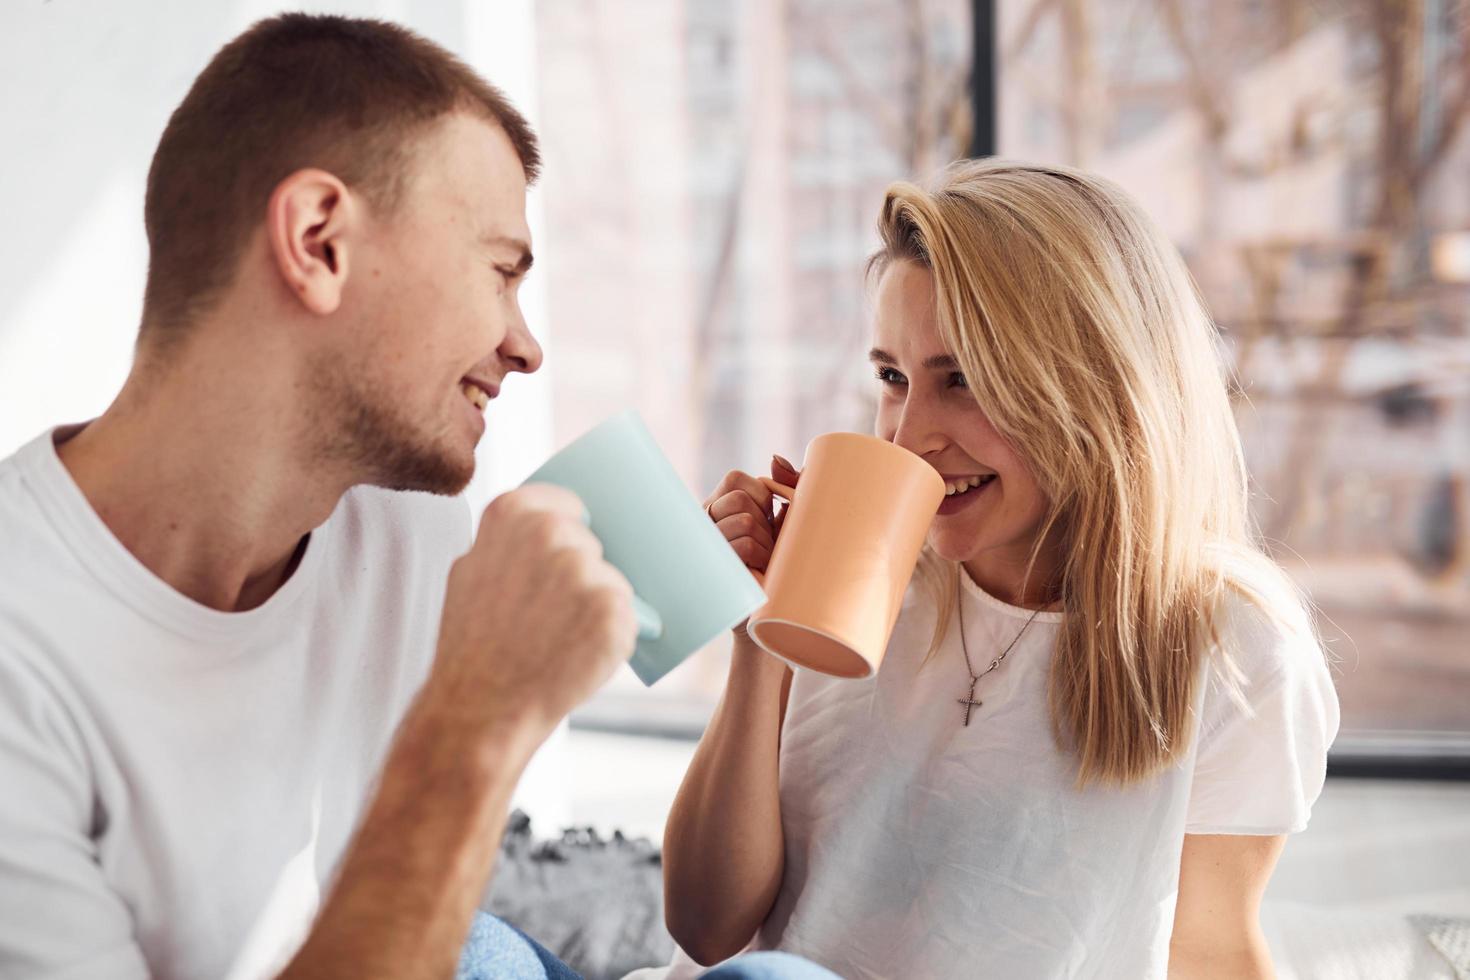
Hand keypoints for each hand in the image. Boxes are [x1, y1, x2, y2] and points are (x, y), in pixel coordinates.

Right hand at [427, 484, 637, 744]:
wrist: (480, 706)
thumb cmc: (474, 646)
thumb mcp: (471, 573)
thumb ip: (505, 542)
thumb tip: (547, 526)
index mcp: (512, 513)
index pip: (569, 504)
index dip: (576, 529)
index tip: (571, 551)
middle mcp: (550, 532)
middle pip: (594, 546)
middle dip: (583, 578)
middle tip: (553, 617)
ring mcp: (583, 569)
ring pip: (613, 582)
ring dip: (600, 610)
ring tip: (562, 640)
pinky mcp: (612, 607)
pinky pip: (632, 615)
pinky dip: (616, 637)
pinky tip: (583, 654)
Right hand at [704, 454, 800, 636]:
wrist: (775, 609)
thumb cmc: (784, 561)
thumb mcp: (791, 518)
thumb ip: (789, 484)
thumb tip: (774, 459)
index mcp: (720, 505)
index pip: (736, 478)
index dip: (761, 496)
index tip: (767, 519)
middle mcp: (706, 522)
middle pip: (740, 499)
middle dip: (764, 522)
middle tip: (765, 545)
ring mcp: (706, 545)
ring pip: (745, 522)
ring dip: (766, 544)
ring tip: (763, 562)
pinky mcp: (713, 567)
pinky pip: (743, 546)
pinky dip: (760, 558)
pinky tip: (756, 572)